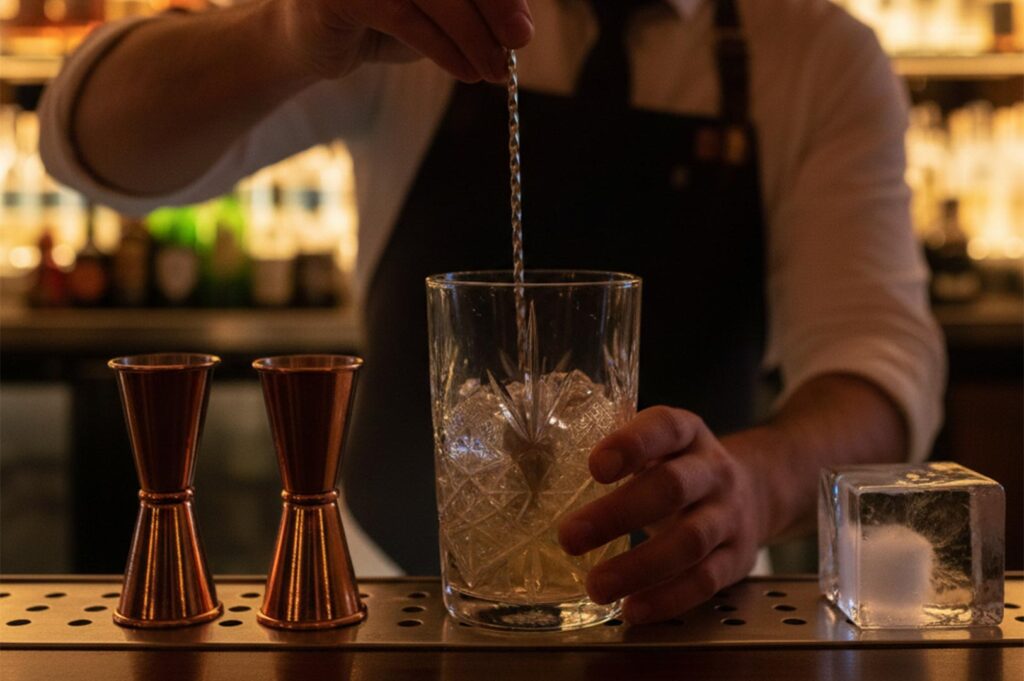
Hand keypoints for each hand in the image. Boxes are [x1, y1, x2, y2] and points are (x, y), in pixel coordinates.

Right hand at [279, 0, 532, 80]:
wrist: (308, 41)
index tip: (524, 23)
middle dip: (494, 4)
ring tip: (495, 70)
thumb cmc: (381, 18)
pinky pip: (403, 16)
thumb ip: (475, 7)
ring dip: (472, 35)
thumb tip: (522, 23)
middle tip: (520, 40)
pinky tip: (467, 72)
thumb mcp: (438, 9)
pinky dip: (442, 48)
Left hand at [557, 406, 764, 623]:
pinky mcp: (737, 559)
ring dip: (639, 567)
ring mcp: (729, 515)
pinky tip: (632, 609)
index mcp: (688, 433)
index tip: (594, 467)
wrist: (758, 490)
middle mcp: (713, 471)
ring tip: (596, 585)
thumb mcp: (660, 445)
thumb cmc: (682, 467)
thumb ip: (618, 452)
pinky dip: (668, 598)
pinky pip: (705, 581)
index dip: (631, 444)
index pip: (664, 427)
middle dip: (618, 514)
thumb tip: (542, 466)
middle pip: (672, 488)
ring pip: (690, 540)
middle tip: (569, 537)